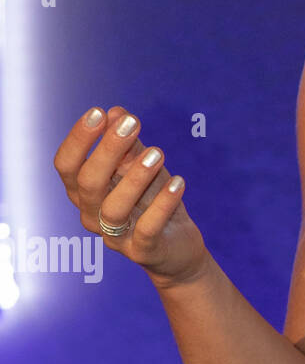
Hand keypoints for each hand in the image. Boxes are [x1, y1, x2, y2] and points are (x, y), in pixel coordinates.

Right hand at [53, 105, 210, 287]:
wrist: (177, 247)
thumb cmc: (152, 201)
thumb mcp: (142, 169)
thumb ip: (130, 145)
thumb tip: (117, 112)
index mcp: (85, 193)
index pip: (67, 166)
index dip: (78, 139)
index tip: (97, 112)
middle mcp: (93, 215)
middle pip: (88, 183)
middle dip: (108, 150)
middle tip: (131, 123)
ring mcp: (116, 237)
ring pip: (114, 208)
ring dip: (135, 178)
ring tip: (157, 153)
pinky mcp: (143, 251)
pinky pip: (147, 229)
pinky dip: (163, 204)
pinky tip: (178, 181)